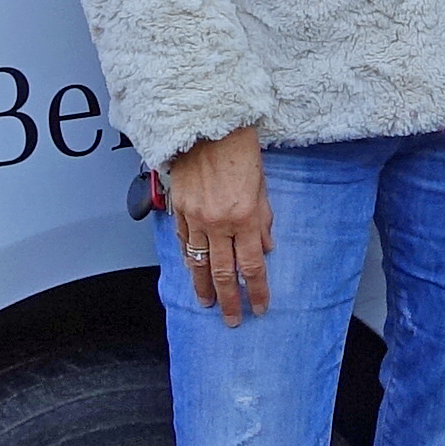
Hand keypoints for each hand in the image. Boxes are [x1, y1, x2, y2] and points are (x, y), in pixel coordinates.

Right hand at [163, 129, 271, 324]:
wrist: (208, 126)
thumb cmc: (240, 150)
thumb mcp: (262, 186)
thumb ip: (264, 220)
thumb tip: (265, 248)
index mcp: (245, 218)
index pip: (252, 267)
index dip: (256, 291)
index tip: (259, 308)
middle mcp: (219, 223)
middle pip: (222, 273)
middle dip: (228, 300)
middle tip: (231, 320)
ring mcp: (195, 217)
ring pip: (198, 263)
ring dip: (202, 287)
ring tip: (206, 303)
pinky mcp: (179, 208)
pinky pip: (183, 242)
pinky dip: (188, 259)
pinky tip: (191, 270)